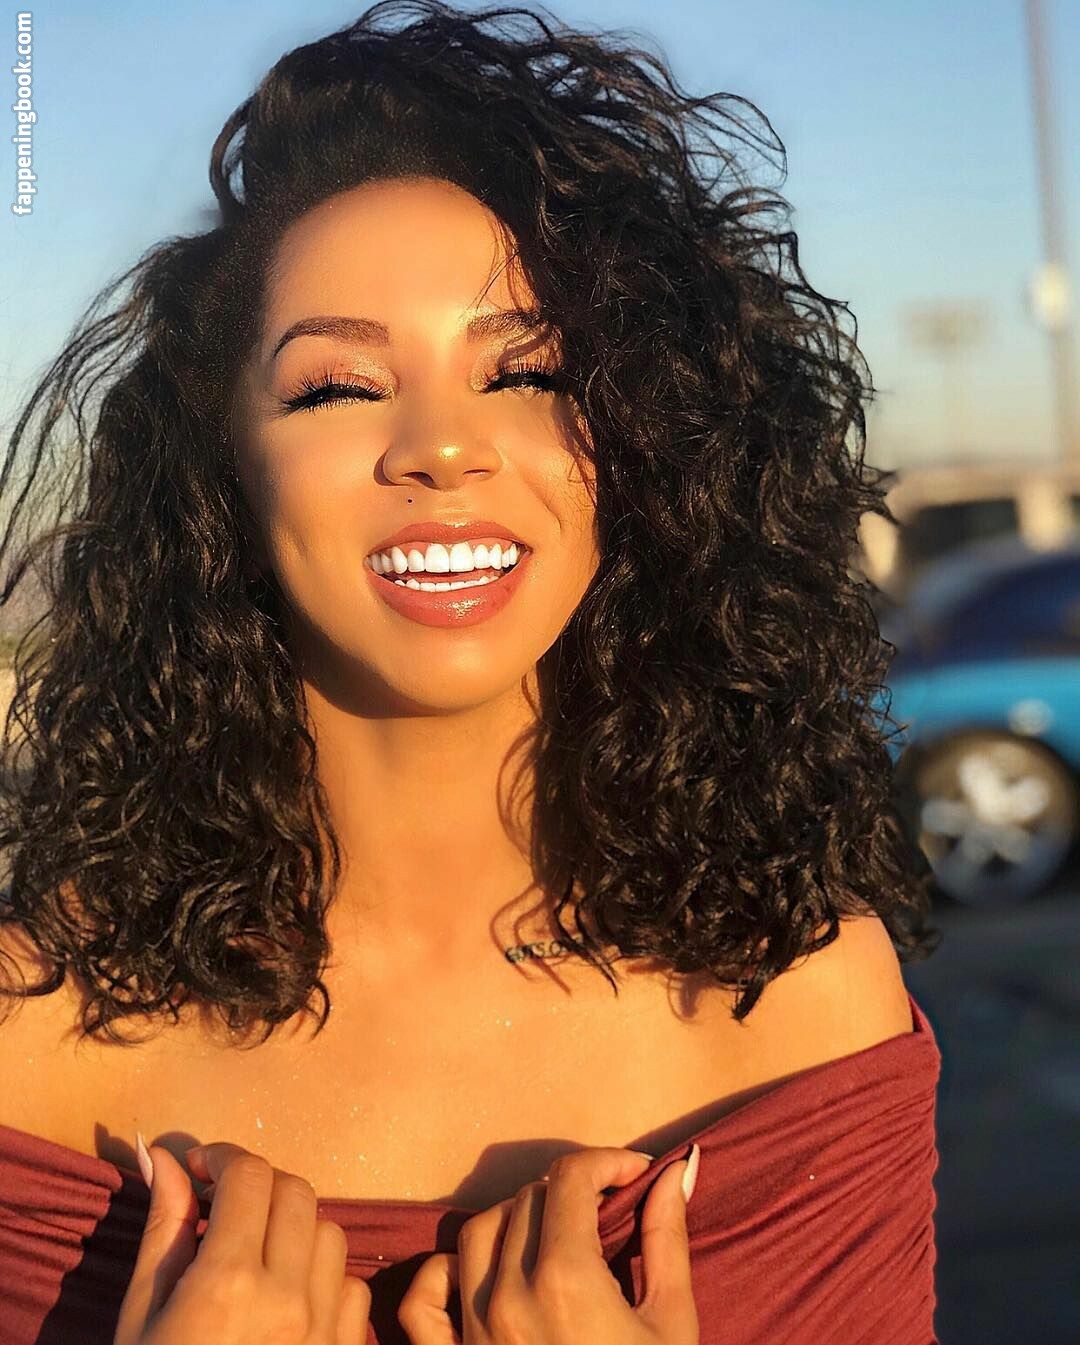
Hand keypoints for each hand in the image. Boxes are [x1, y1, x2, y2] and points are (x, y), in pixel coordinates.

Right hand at [112, 1139, 371, 1344]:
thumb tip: (162, 1156)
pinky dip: (325, 1278)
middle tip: (224, 1207)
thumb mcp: (141, 1317)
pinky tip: (288, 1297)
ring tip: (255, 1253)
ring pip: (331, 1232)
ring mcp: (324, 1330)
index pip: (249, 1175)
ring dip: (295, 1228)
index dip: (223, 1158)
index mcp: (228, 1284)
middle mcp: (288, 1299)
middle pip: (295, 1193)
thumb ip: (163, 1230)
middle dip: (257, 1186)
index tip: (200, 1170)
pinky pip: (353, 1288)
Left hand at [397, 1146, 699, 1344]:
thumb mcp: (672, 1322)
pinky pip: (425, 1301)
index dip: (605, 1161)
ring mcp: (474, 1332)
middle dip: (571, 1189)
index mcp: (567, 1280)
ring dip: (516, 1219)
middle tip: (606, 1207)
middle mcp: (510, 1296)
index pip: (570, 1178)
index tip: (634, 1172)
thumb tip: (676, 1170)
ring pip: (477, 1233)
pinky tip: (480, 1271)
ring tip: (555, 1233)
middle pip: (528, 1200)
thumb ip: (667, 1238)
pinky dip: (443, 1273)